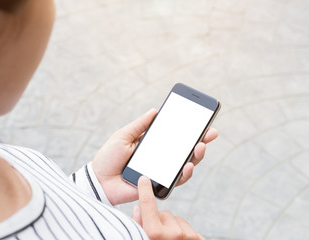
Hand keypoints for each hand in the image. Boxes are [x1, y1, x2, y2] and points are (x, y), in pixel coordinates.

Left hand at [92, 109, 217, 204]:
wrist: (98, 180)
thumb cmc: (108, 157)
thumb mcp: (123, 135)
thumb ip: (140, 125)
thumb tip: (155, 110)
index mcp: (153, 145)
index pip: (175, 137)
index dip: (190, 131)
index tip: (204, 122)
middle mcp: (160, 159)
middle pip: (185, 151)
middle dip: (201, 141)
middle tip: (211, 133)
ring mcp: (161, 172)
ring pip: (185, 165)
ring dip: (197, 156)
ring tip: (200, 147)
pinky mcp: (159, 186)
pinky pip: (176, 180)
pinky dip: (184, 173)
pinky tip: (188, 165)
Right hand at [132, 176, 204, 239]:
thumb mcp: (141, 239)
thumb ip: (139, 224)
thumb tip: (138, 208)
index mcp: (155, 233)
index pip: (147, 204)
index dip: (144, 189)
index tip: (144, 179)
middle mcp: (172, 233)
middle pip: (164, 213)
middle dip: (160, 220)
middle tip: (159, 235)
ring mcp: (187, 236)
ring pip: (177, 220)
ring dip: (172, 226)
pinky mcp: (198, 238)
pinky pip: (188, 228)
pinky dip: (184, 233)